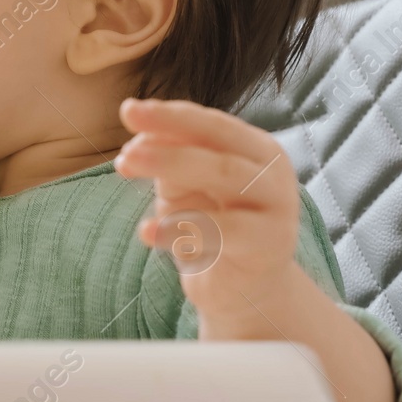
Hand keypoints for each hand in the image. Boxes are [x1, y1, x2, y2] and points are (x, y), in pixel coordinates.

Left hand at [113, 97, 299, 331]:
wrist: (245, 291)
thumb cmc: (213, 229)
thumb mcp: (187, 187)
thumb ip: (171, 157)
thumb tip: (139, 135)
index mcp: (254, 148)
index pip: (210, 123)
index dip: (169, 115)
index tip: (128, 110)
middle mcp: (270, 171)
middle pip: (218, 145)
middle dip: (167, 141)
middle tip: (126, 149)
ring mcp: (275, 206)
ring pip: (223, 175)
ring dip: (170, 167)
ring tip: (125, 166)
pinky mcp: (268, 244)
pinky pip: (222, 230)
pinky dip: (180, 228)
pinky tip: (147, 232)